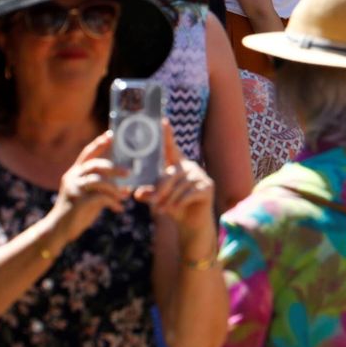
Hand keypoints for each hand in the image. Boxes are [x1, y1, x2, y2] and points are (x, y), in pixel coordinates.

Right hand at [48, 131, 129, 243]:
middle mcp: (72, 178)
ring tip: (124, 196)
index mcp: (74, 173)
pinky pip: (100, 198)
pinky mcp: (77, 203)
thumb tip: (126, 183)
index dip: (98, 144)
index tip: (111, 135)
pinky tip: (119, 208)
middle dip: (114, 168)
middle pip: (96, 165)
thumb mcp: (87, 194)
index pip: (87, 154)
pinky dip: (113, 202)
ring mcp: (74, 190)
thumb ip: (100, 186)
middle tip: (129, 173)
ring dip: (115, 188)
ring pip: (99, 181)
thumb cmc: (76, 212)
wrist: (58, 230)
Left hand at [133, 120, 218, 255]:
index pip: (171, 149)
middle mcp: (190, 167)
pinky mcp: (208, 187)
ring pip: (180, 185)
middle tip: (153, 201)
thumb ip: (149, 194)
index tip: (162, 121)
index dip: (167, 135)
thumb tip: (137, 193)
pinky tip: (175, 209)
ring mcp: (201, 176)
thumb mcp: (160, 200)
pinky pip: (190, 193)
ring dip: (169, 199)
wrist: (192, 225)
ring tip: (161, 210)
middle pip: (171, 173)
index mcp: (177, 166)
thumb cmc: (175, 208)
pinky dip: (180, 202)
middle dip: (161, 188)